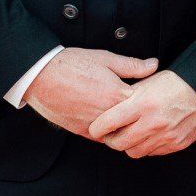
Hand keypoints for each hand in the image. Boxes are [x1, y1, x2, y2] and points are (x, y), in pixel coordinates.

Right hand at [23, 48, 157, 138]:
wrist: (40, 76)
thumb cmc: (72, 64)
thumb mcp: (106, 59)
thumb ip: (132, 65)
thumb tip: (154, 65)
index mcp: (116, 95)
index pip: (143, 104)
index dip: (148, 99)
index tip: (151, 94)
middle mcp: (106, 114)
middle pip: (132, 121)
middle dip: (138, 116)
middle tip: (141, 108)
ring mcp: (92, 125)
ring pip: (117, 133)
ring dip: (123, 126)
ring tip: (125, 116)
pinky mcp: (80, 131)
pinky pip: (100, 137)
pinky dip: (107, 132)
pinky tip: (108, 122)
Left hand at [89, 70, 195, 157]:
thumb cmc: (178, 83)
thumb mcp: (150, 81)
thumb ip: (129, 95)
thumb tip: (110, 106)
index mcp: (143, 103)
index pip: (108, 123)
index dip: (97, 127)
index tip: (95, 127)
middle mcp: (153, 122)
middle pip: (118, 143)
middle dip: (111, 140)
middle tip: (111, 134)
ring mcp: (165, 135)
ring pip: (134, 151)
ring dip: (129, 145)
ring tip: (131, 134)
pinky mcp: (176, 144)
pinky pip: (152, 152)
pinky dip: (147, 146)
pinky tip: (149, 135)